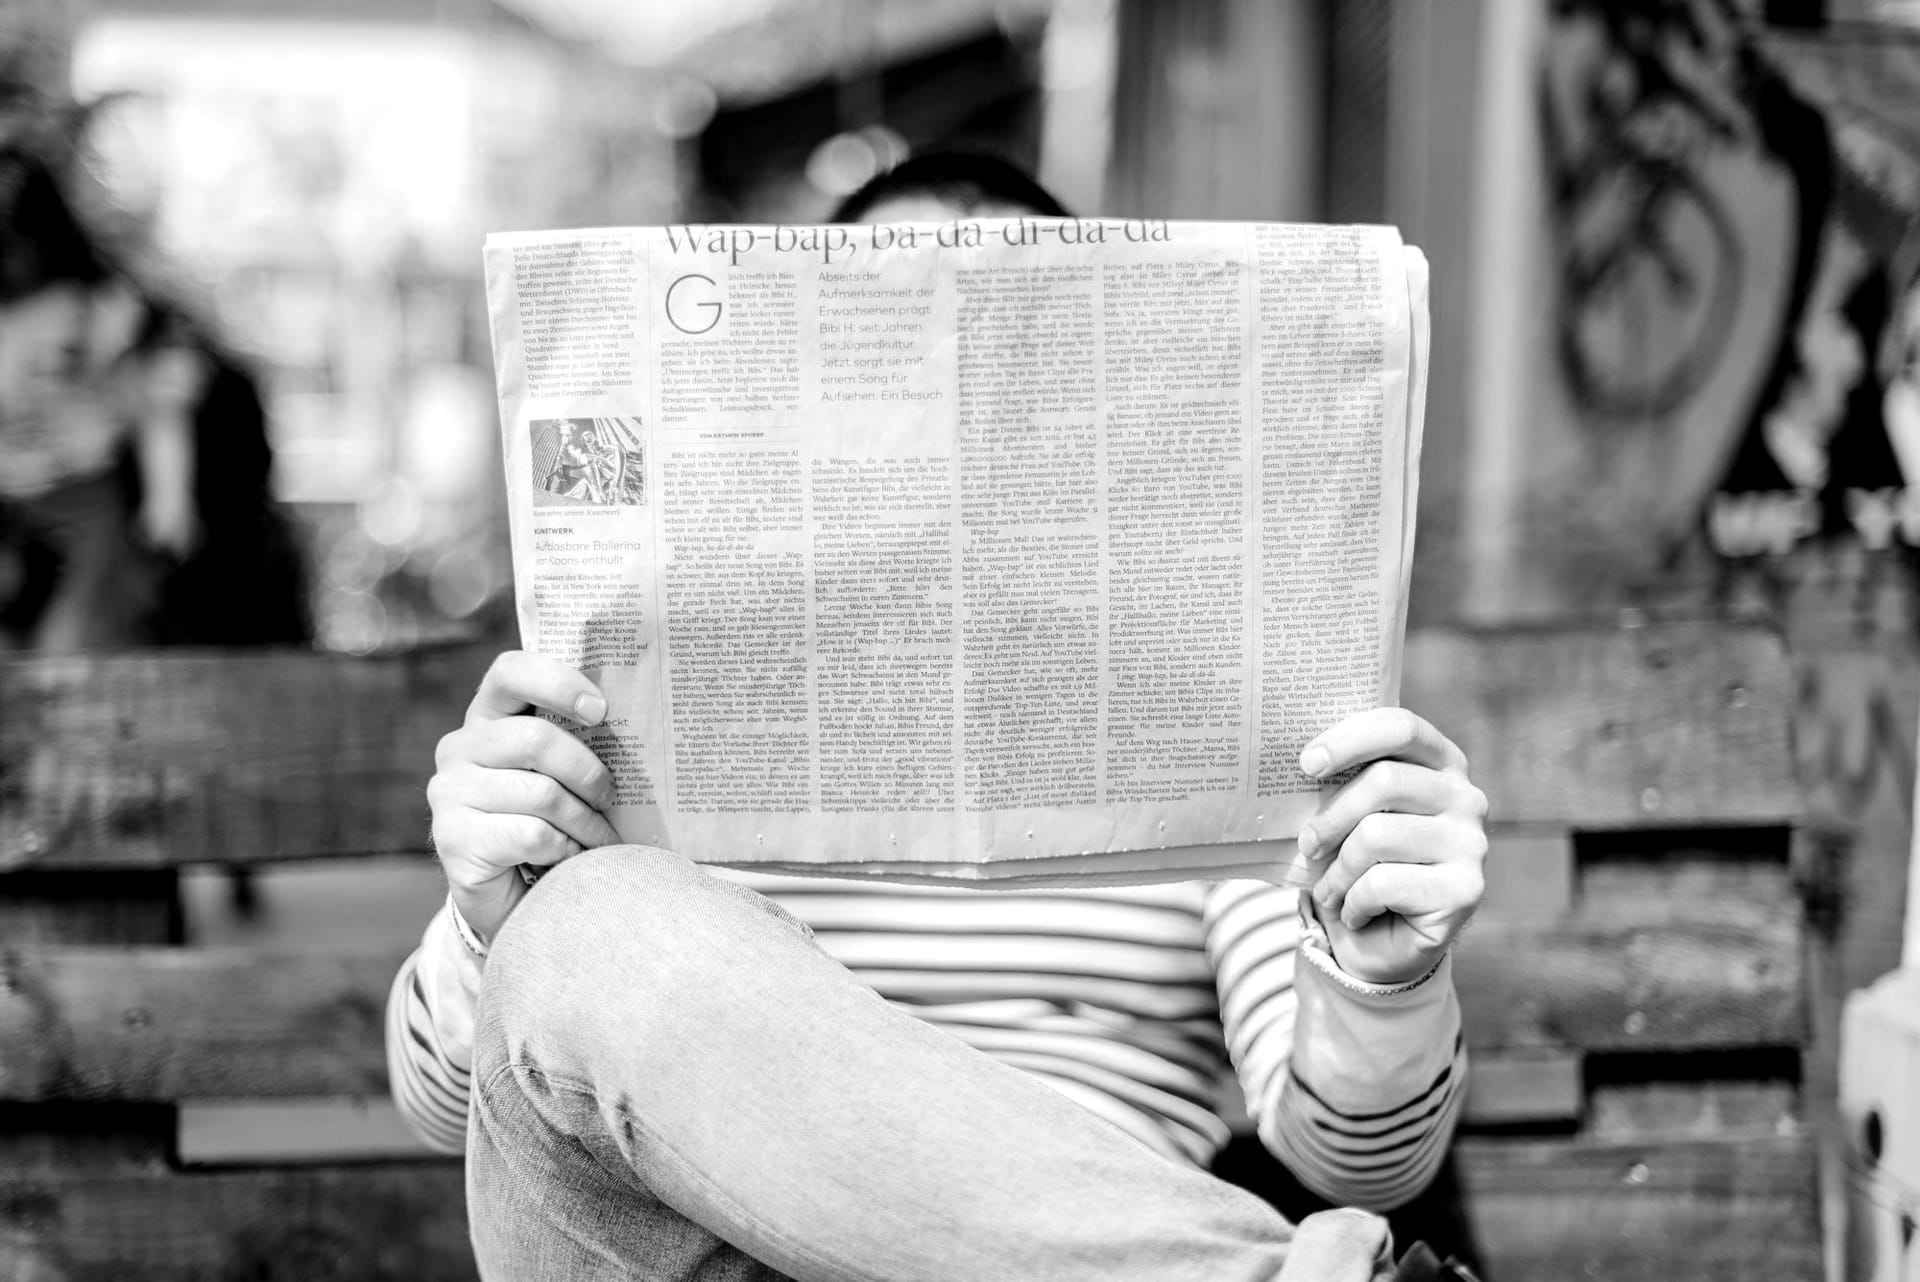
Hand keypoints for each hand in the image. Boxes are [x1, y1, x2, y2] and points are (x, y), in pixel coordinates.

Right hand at [427, 651, 621, 944]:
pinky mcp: (453, 838)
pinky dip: (565, 849)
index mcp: (488, 717)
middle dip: (588, 772)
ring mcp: (449, 792)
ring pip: (541, 793)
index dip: (558, 683)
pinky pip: (531, 834)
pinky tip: (569, 858)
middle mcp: (459, 747)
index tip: (601, 710)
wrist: (514, 898)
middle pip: (536, 738)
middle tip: (611, 796)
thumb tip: (640, 723)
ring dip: (585, 821)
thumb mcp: (563, 774)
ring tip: (600, 838)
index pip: (511, 671)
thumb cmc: (551, 823)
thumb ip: (580, 742)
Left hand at [1296, 708, 1487, 985]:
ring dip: (1338, 871)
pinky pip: (1383, 883)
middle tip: (1307, 846)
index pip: (1401, 728)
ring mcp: (1472, 844)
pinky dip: (1353, 902)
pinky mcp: (1466, 890)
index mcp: (1441, 764)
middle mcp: (1466, 798)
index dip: (1351, 739)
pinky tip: (1355, 913)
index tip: (1307, 764)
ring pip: (1377, 836)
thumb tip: (1302, 761)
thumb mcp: (1346, 818)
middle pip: (1385, 781)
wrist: (1380, 946)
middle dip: (1331, 817)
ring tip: (1329, 889)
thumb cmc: (1357, 867)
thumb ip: (1340, 783)